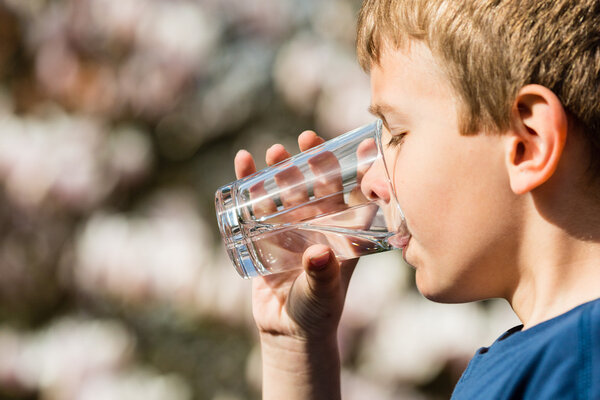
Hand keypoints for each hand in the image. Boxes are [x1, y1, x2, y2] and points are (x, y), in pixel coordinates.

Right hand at [234, 130, 357, 340]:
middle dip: (309, 162)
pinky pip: (256, 205)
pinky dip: (249, 184)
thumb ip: (323, 275)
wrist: (287, 330)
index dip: (348, 170)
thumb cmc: (317, 312)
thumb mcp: (323, 294)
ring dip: (280, 170)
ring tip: (273, 151)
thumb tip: (319, 253)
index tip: (348, 146)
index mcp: (341, 233)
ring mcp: (290, 228)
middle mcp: (317, 224)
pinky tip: (243, 163)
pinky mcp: (264, 235)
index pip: (347, 194)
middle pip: (314, 186)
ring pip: (285, 191)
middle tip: (303, 140)